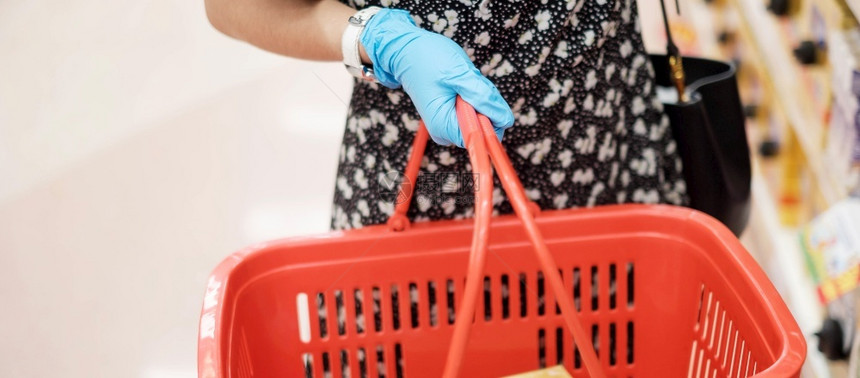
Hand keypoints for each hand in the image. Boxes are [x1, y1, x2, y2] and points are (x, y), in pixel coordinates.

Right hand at [360, 9, 514, 146]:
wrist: (406, 51)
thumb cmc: (429, 59)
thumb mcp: (460, 75)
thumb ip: (484, 98)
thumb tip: (506, 120)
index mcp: (445, 128)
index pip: (485, 136)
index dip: (491, 114)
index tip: (478, 92)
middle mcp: (445, 132)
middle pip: (484, 125)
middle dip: (483, 101)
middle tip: (465, 81)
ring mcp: (447, 124)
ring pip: (480, 114)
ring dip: (477, 95)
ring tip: (458, 79)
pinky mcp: (449, 115)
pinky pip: (473, 108)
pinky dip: (472, 93)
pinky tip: (458, 82)